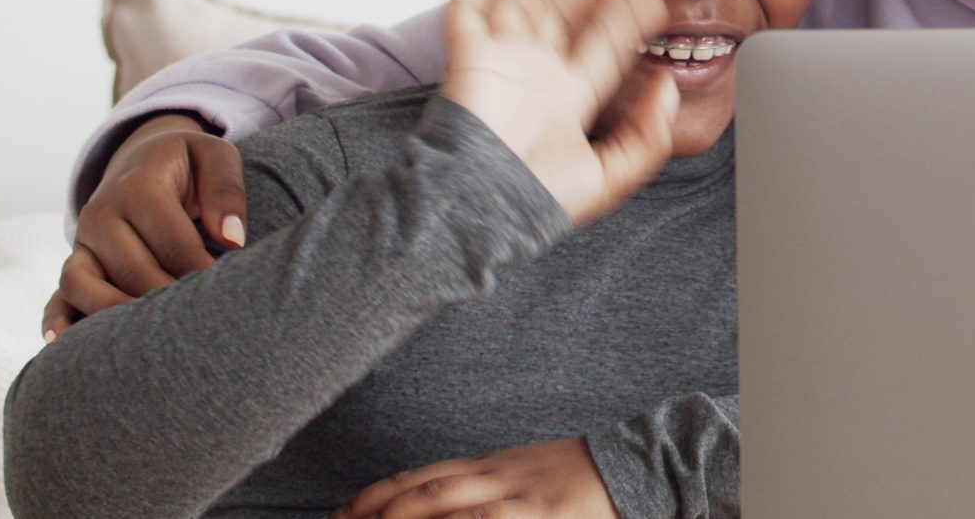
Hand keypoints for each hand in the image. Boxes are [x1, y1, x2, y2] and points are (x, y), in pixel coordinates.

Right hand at [41, 111, 247, 338]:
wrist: (143, 159)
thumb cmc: (188, 164)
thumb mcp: (214, 156)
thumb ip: (225, 190)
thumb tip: (232, 239)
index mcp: (138, 186)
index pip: (172, 242)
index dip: (201, 273)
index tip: (225, 297)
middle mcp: (102, 214)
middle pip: (130, 269)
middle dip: (165, 301)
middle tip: (199, 326)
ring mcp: (83, 242)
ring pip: (82, 283)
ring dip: (114, 314)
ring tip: (149, 343)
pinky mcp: (75, 264)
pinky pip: (57, 295)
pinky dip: (57, 319)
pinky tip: (64, 344)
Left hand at [333, 437, 617, 518]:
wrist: (633, 460)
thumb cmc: (576, 475)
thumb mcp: (523, 474)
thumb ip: (483, 486)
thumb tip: (438, 502)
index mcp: (487, 465)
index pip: (417, 477)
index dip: (374, 495)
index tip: (341, 513)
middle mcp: (492, 475)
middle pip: (419, 489)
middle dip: (374, 509)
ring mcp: (515, 492)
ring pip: (445, 500)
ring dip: (403, 515)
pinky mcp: (540, 511)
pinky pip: (490, 518)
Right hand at [442, 0, 675, 223]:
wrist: (479, 210)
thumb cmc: (535, 202)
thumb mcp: (610, 176)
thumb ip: (646, 136)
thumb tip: (668, 85)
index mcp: (570, 95)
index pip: (602, 39)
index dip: (621, 7)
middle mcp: (537, 72)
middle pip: (561, 8)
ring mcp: (501, 60)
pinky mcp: (467, 57)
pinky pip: (469, 5)